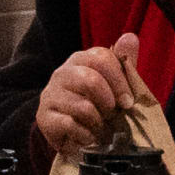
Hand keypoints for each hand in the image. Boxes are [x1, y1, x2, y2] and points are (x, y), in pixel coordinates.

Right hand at [32, 33, 146, 157]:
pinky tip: (87, 137)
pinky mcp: (44, 116)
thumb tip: (130, 36)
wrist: (74, 136)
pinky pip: (71, 125)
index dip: (119, 81)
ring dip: (99, 123)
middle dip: (109, 102)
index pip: (101, 58)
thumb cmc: (99, 107)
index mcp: (80, 60)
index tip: (128, 101)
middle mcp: (61, 73)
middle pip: (91, 80)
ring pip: (83, 107)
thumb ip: (124, 63)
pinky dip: (86, 135)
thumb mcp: (116, 85)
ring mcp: (50, 94)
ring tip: (100, 128)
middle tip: (114, 115)